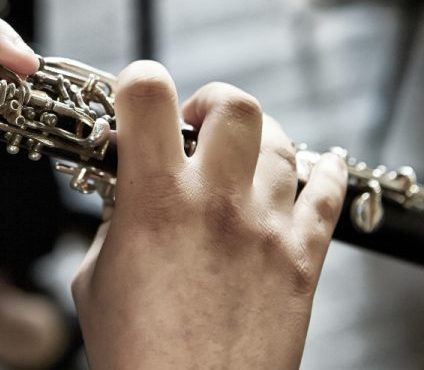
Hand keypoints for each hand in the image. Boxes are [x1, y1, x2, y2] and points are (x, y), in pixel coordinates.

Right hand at [72, 62, 347, 369]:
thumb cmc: (135, 353)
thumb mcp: (95, 279)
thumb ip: (113, 224)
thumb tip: (127, 193)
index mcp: (155, 200)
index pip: (148, 95)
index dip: (137, 81)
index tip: (135, 98)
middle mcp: (216, 202)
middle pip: (233, 105)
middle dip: (209, 101)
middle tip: (194, 126)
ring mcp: (266, 228)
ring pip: (280, 142)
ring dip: (255, 136)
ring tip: (238, 156)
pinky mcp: (301, 260)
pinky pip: (328, 194)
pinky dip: (325, 170)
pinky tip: (321, 164)